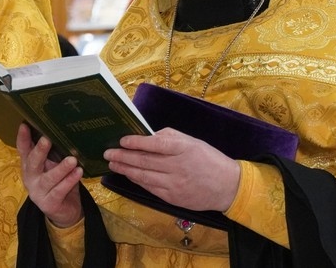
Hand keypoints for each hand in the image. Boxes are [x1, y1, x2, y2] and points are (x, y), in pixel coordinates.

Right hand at [16, 123, 82, 227]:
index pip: (23, 150)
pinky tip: (78, 172)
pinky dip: (69, 181)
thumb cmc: (60, 182)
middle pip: (32, 163)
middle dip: (39, 151)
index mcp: (29, 166)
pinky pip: (59, 191)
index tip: (25, 125)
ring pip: (48, 179)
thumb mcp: (54, 165)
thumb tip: (61, 128)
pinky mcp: (49, 204)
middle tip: (46, 139)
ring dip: (61, 168)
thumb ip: (53, 152)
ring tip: (72, 160)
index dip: (23, 138)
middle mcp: (30, 178)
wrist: (65, 211)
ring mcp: (38, 192)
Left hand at [104, 128, 240, 211]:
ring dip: (125, 169)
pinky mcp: (172, 198)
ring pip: (144, 176)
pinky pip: (150, 188)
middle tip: (108, 153)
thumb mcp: (192, 141)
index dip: (137, 142)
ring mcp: (174, 184)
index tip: (122, 140)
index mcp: (183, 148)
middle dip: (123, 157)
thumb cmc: (208, 159)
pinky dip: (136, 180)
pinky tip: (127, 175)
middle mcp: (178, 166)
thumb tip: (146, 136)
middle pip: (145, 161)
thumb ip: (169, 137)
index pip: (156, 145)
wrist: (227, 186)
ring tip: (112, 164)